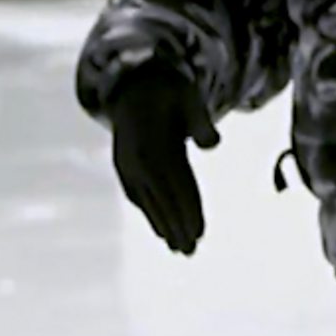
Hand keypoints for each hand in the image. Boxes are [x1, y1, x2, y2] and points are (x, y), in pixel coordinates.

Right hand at [109, 67, 218, 254]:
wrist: (133, 84)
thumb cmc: (168, 91)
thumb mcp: (188, 96)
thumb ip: (200, 121)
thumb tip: (212, 143)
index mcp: (153, 142)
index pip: (176, 183)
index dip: (188, 209)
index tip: (199, 232)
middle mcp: (136, 158)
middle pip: (161, 198)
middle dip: (176, 226)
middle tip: (190, 251)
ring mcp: (126, 164)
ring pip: (147, 201)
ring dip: (163, 226)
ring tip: (179, 249)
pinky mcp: (123, 167)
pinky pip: (137, 195)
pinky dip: (149, 213)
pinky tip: (161, 231)